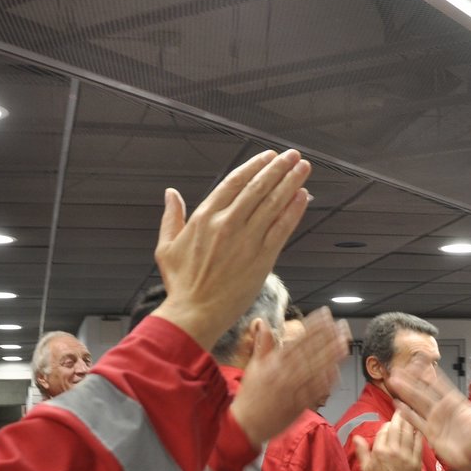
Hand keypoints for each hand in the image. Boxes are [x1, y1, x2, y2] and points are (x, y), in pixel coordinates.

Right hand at [150, 150, 312, 349]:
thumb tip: (171, 194)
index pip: (235, 182)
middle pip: (258, 187)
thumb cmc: (181, 285)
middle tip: (293, 157)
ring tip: (303, 169)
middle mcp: (227, 223)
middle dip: (279, 168)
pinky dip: (294, 211)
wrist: (194, 314)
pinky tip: (303, 197)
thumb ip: (171, 217)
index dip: (254, 167)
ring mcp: (247, 240)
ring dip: (291, 183)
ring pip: (273, 204)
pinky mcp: (262, 258)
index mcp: (205, 217)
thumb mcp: (166, 247)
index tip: (268, 157)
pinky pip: (282, 228)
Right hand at [229, 308, 348, 446]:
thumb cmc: (250, 396)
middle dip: (327, 337)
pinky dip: (326, 381)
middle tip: (341, 326)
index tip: (325, 315)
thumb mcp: (253, 367)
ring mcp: (293, 390)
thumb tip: (264, 323)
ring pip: (315, 370)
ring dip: (331, 356)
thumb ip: (263, 345)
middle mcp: (284, 375)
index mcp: (273, 363)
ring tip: (344, 343)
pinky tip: (337, 370)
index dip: (313, 326)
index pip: (297, 340)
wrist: (246, 425)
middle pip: (310, 352)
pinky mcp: (299, 406)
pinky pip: (315, 391)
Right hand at [352, 416, 422, 470]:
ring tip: (409, 414)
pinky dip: (419, 434)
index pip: (384, 430)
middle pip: (397, 427)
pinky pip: (419, 443)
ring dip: (409, 422)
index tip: (388, 425)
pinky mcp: (417, 460)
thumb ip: (361, 450)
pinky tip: (419, 429)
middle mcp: (393, 450)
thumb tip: (356, 437)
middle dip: (399, 416)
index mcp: (380, 450)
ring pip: (409, 432)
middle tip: (401, 409)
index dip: (386, 425)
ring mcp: (407, 455)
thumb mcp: (365, 467)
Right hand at [388, 365, 470, 470]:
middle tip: (398, 368)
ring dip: (405, 392)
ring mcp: (435, 421)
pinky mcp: (430, 433)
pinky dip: (406, 413)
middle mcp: (443, 409)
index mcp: (455, 401)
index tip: (418, 360)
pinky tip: (397, 405)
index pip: (438, 383)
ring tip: (393, 381)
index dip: (428, 372)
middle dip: (410, 380)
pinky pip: (416, 421)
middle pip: (423, 391)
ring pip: (417, 403)